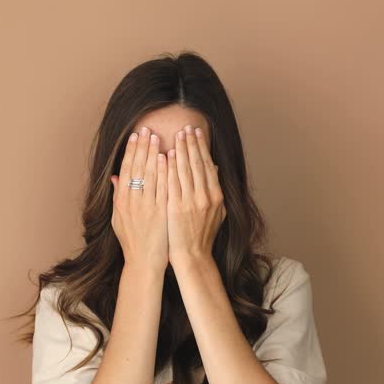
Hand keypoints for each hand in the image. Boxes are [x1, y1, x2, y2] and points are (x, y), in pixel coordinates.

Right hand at [110, 126, 168, 271]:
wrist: (144, 263)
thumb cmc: (133, 242)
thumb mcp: (118, 219)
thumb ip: (117, 197)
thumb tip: (114, 178)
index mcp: (121, 201)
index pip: (125, 170)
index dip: (130, 151)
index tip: (135, 136)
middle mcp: (131, 202)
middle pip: (136, 168)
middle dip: (141, 147)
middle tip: (146, 129)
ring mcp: (145, 207)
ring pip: (148, 174)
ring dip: (152, 153)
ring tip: (156, 137)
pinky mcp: (159, 213)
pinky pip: (161, 188)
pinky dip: (163, 172)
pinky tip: (166, 158)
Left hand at [166, 125, 226, 266]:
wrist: (193, 256)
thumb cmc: (202, 236)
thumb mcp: (216, 212)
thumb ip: (215, 189)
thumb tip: (215, 168)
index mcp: (216, 196)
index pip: (208, 165)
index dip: (202, 148)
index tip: (197, 133)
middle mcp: (205, 197)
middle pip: (198, 164)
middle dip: (192, 144)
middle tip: (187, 127)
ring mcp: (191, 202)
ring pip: (186, 170)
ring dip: (182, 150)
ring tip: (178, 134)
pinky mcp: (176, 208)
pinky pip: (173, 183)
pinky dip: (170, 167)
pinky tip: (167, 154)